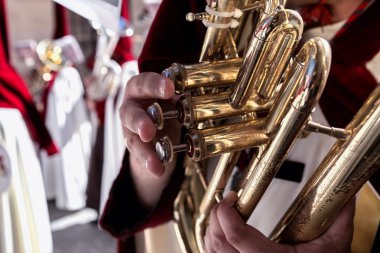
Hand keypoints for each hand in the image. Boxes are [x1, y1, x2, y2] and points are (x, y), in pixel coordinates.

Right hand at [119, 72, 180, 207]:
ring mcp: (129, 128)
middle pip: (130, 112)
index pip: (144, 83)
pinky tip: (157, 169)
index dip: (155, 85)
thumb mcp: (173, 100)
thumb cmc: (166, 107)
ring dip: (143, 149)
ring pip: (132, 138)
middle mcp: (131, 107)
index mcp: (140, 88)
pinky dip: (149, 162)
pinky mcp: (134, 146)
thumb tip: (196, 94)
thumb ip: (179, 97)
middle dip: (139, 121)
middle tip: (149, 130)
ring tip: (152, 161)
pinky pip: (140, 155)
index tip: (169, 88)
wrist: (158, 129)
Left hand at [205, 191, 354, 252]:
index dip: (225, 212)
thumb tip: (346, 197)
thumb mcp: (334, 248)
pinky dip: (214, 245)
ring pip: (212, 252)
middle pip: (218, 243)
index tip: (231, 196)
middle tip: (226, 202)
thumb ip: (339, 220)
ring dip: (212, 230)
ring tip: (222, 214)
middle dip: (216, 217)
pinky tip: (221, 235)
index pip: (235, 236)